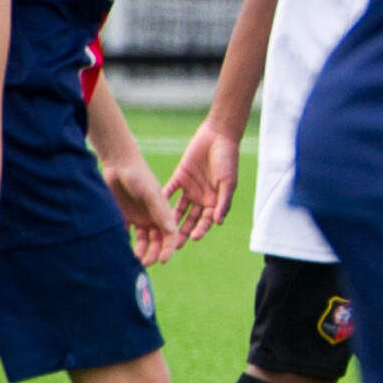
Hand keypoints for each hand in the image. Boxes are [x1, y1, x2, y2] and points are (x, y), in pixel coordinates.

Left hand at [103, 153, 181, 266]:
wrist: (117, 164)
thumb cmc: (138, 174)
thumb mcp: (151, 192)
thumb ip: (160, 211)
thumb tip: (172, 231)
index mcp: (163, 212)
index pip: (170, 235)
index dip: (169, 248)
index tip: (163, 259)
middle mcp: (152, 218)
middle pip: (157, 241)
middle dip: (153, 253)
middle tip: (145, 263)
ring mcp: (138, 218)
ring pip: (142, 241)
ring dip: (140, 251)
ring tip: (134, 261)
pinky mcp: (123, 216)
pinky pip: (125, 234)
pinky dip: (125, 243)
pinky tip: (121, 251)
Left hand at [167, 117, 239, 240]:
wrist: (218, 137)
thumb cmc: (228, 160)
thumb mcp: (228, 183)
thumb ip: (223, 202)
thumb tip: (218, 222)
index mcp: (215, 201)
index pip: (206, 221)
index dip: (200, 230)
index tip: (194, 238)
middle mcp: (201, 198)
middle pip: (190, 219)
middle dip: (182, 232)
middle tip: (172, 244)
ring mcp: (190, 189)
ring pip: (178, 209)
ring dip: (170, 220)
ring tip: (159, 231)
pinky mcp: (180, 178)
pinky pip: (170, 191)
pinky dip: (163, 199)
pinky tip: (154, 208)